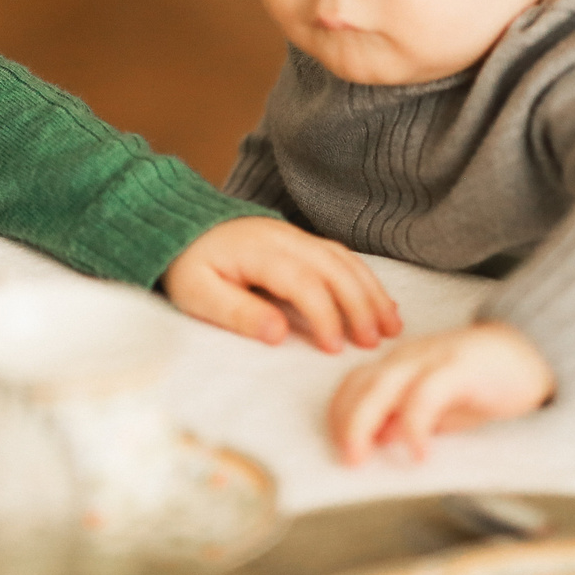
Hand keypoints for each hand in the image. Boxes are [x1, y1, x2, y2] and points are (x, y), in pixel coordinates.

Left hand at [163, 218, 402, 353]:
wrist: (183, 227)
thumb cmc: (190, 266)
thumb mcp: (198, 295)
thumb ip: (237, 313)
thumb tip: (277, 334)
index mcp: (259, 250)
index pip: (303, 281)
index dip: (324, 314)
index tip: (334, 347)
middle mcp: (285, 238)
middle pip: (335, 268)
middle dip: (360, 305)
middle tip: (374, 343)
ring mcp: (297, 236)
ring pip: (346, 260)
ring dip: (371, 292)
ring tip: (391, 327)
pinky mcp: (303, 241)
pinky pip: (343, 256)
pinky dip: (366, 280)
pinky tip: (381, 303)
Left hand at [327, 322, 554, 464]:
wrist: (534, 351)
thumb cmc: (485, 382)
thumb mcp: (441, 408)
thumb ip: (407, 418)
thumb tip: (378, 440)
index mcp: (400, 365)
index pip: (354, 385)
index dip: (340, 415)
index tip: (340, 448)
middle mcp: (408, 358)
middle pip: (360, 385)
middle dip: (345, 422)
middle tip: (347, 460)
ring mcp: (432, 358)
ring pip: (383, 386)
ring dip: (364, 422)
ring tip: (363, 457)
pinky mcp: (459, 366)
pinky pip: (426, 394)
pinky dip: (413, 424)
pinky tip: (418, 453)